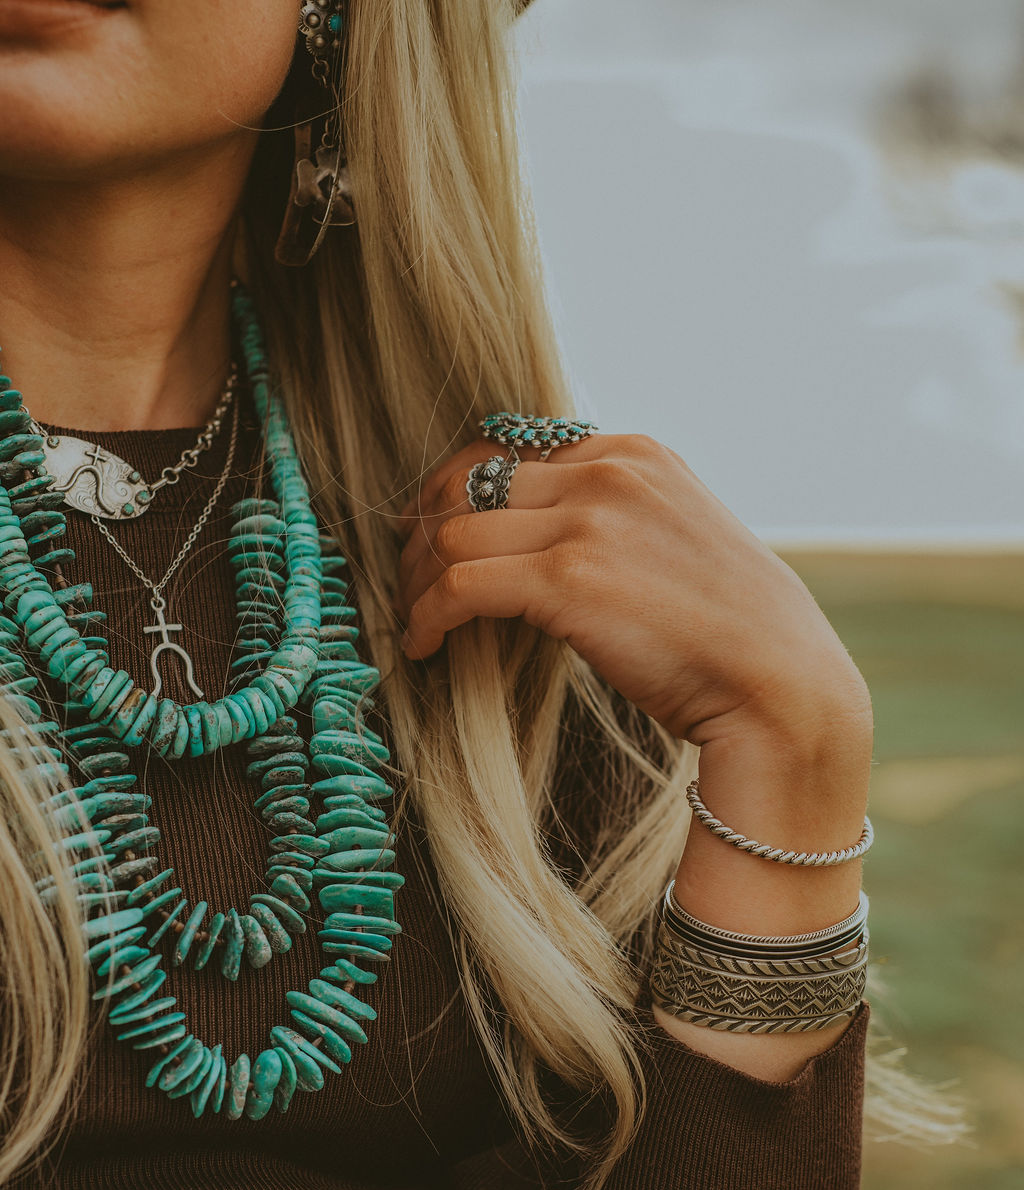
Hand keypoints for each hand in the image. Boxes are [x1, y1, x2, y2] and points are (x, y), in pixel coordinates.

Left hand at [397, 435, 867, 742]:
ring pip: (452, 534)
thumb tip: (545, 548)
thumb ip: (616, 524)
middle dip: (422, 534)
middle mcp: (607, 472)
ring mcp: (589, 521)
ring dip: (417, 582)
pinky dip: (427, 615)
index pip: (508, 450)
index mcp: (633, 454)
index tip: (431, 535)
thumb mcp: (678, 543)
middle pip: (466, 484)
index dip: (453, 492)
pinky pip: (460, 585)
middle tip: (408, 581)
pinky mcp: (569, 580)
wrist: (780, 685)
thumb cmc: (731, 636)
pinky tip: (424, 645)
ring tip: (415, 622)